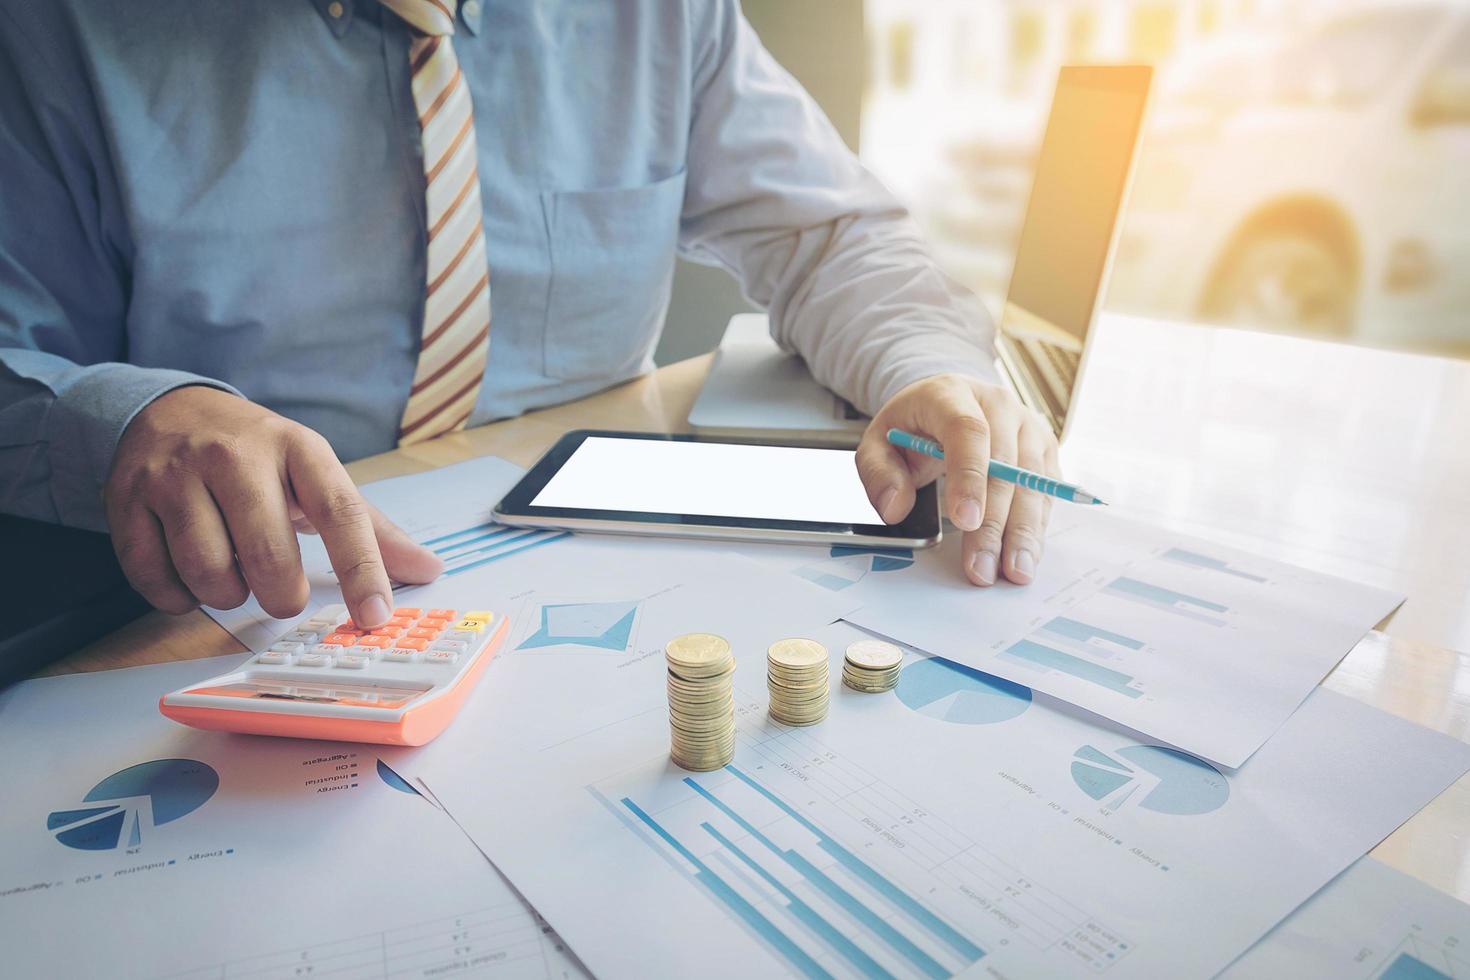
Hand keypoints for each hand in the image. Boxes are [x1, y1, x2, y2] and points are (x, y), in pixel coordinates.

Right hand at [105, 387, 442, 626]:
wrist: (170, 410)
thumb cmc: (258, 455)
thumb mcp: (317, 475)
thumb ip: (371, 526)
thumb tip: (430, 569)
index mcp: (298, 449)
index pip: (341, 513)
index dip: (362, 568)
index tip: (377, 615)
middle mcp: (236, 456)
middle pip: (269, 556)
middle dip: (281, 595)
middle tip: (282, 593)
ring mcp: (176, 475)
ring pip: (209, 572)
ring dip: (227, 595)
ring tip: (235, 574)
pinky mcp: (127, 499)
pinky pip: (154, 579)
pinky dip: (178, 597)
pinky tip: (190, 578)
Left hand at [856, 375, 1058, 586]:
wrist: (946, 404)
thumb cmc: (912, 426)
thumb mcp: (878, 443)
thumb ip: (878, 473)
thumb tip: (894, 507)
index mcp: (952, 395)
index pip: (968, 432)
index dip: (969, 476)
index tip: (964, 519)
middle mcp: (998, 405)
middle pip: (1004, 467)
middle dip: (994, 524)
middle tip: (982, 567)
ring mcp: (1027, 425)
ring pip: (1032, 482)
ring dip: (1023, 532)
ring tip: (1013, 570)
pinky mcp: (1043, 449)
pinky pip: (1045, 492)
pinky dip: (1036, 526)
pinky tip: (1026, 555)